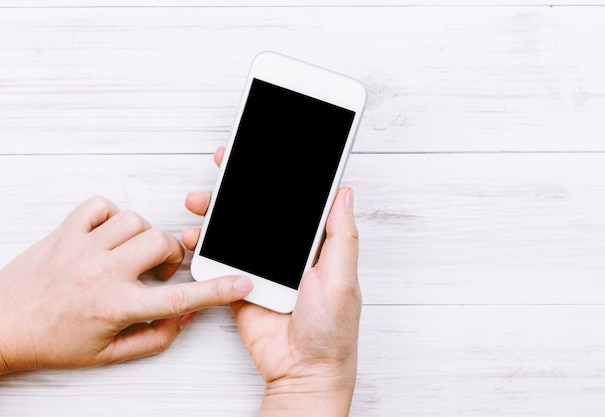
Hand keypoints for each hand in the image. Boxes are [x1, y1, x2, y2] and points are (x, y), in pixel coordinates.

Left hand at [0, 195, 251, 373]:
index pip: (181, 297)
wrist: (1, 328)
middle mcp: (102, 272)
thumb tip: (185, 316)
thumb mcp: (109, 354)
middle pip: (161, 242)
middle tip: (157, 270)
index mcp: (117, 306)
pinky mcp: (64, 231)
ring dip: (142, 235)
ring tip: (129, 253)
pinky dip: (110, 215)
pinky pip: (99, 205)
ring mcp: (82, 247)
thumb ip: (156, 337)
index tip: (240, 281)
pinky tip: (107, 234)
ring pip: (136, 220)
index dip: (218, 289)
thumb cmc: (51, 343)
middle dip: (169, 254)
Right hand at [182, 147, 361, 416]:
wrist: (304, 372)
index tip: (259, 151)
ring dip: (215, 211)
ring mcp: (260, 266)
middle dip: (238, 184)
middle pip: (258, 207)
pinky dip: (201, 245)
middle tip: (223, 163)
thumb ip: (341, 235)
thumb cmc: (331, 331)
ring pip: (233, 228)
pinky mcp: (239, 284)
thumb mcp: (343, 278)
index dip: (275, 174)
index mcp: (312, 243)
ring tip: (200, 201)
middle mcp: (284, 250)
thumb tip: (344, 192)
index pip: (293, 200)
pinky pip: (216, 259)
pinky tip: (193, 236)